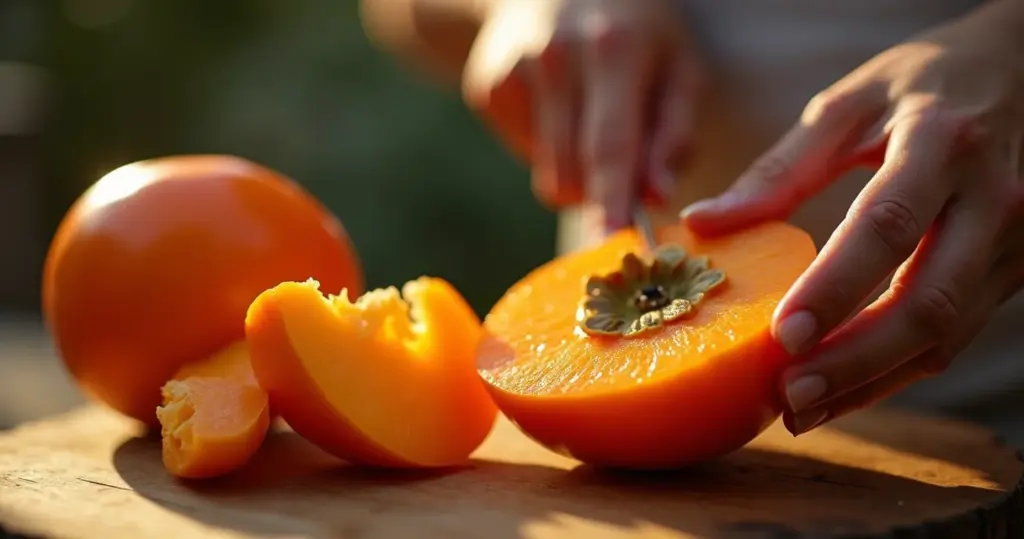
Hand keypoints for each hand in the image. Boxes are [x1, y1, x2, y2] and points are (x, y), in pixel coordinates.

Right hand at [462, 0, 703, 236]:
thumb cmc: (637, 33)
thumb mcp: (678, 66)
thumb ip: (675, 132)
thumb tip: (656, 195)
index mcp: (613, 50)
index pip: (611, 145)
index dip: (612, 200)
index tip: (612, 243)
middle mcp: (554, 58)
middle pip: (573, 174)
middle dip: (602, 197)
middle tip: (625, 182)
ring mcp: (512, 73)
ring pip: (549, 177)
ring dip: (579, 175)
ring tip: (592, 123)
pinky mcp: (486, 90)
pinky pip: (528, 157)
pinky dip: (551, 150)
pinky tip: (559, 107)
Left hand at [680, 6, 1023, 434]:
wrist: (1023, 70)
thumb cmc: (925, 83)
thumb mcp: (849, 104)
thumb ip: (781, 168)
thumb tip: (704, 222)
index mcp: (941, 142)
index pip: (888, 225)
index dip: (836, 286)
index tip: (783, 333)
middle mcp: (993, 198)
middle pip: (928, 300)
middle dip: (855, 360)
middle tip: (788, 395)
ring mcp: (1015, 240)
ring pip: (946, 333)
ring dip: (872, 381)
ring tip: (802, 409)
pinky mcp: (1015, 269)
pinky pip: (955, 334)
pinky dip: (897, 370)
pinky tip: (844, 388)